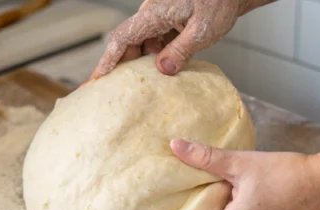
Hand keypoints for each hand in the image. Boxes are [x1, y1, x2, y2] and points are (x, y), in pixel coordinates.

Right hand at [90, 0, 258, 79]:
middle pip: (130, 42)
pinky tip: (166, 69)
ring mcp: (161, 16)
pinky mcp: (169, 20)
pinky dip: (158, 55)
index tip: (97, 80)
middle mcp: (153, 13)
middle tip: (124, 90)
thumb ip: (181, 50)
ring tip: (150, 83)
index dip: (108, 60)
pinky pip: (156, 40)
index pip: (122, 37)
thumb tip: (162, 70)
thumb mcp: (203, 30)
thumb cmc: (221, 1)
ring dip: (146, 62)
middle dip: (126, 66)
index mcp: (155, 13)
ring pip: (143, 43)